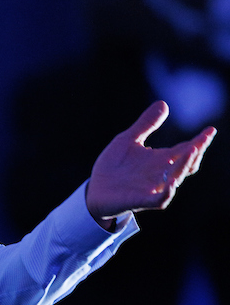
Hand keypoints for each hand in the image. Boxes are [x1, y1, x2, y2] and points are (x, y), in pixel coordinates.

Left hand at [86, 100, 215, 227]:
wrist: (94, 190)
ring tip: (192, 150)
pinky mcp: (140, 200)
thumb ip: (146, 124)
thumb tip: (164, 103)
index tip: (210, 129)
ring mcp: (152, 188)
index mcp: (160, 159)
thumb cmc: (113, 166)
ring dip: (184, 166)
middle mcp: (160, 174)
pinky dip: (167, 192)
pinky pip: (159, 199)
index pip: (184, 150)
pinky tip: (172, 182)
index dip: (199, 141)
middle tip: (202, 140)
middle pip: (185, 164)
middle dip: (196, 152)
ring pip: (176, 179)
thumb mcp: (128, 140)